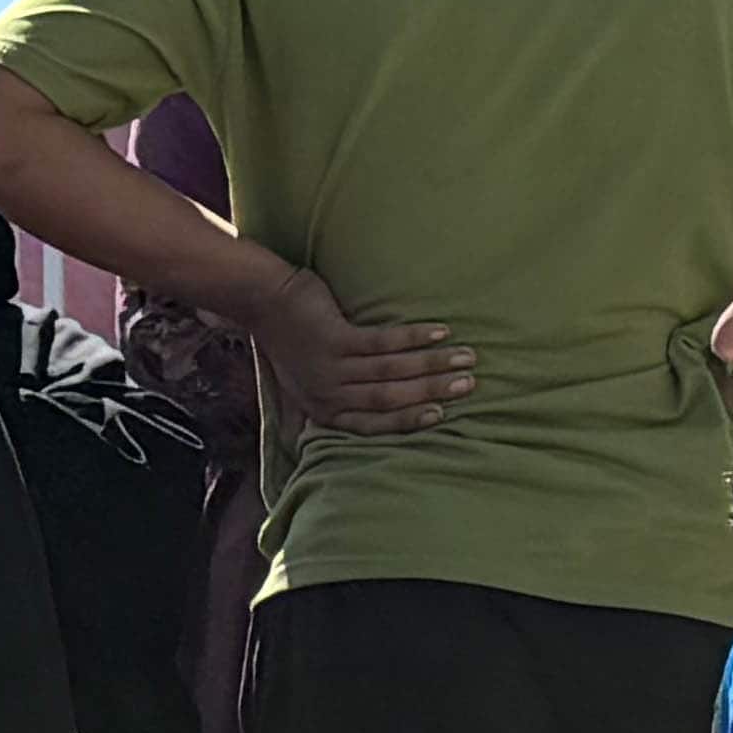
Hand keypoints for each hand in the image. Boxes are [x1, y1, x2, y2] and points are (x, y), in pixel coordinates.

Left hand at [244, 262, 471, 437]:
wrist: (263, 300)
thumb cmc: (289, 340)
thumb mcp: (302, 383)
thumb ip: (325, 404)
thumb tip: (337, 432)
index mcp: (324, 409)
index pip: (374, 424)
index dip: (410, 420)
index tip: (442, 414)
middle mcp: (328, 394)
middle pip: (389, 398)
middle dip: (433, 392)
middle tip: (468, 385)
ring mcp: (330, 367)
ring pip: (392, 371)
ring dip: (433, 364)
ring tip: (465, 357)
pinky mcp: (334, 339)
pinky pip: (383, 342)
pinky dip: (414, 338)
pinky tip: (440, 332)